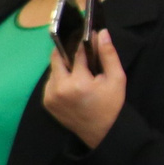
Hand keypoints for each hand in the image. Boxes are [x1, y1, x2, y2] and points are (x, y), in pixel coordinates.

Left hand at [42, 27, 126, 148]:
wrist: (102, 132)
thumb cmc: (111, 104)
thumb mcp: (117, 78)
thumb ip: (108, 54)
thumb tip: (101, 32)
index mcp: (78, 82)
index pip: (76, 52)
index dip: (82, 43)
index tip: (86, 36)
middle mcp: (60, 88)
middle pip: (57, 58)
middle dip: (68, 53)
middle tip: (79, 54)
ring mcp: (50, 96)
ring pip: (53, 70)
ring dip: (63, 67)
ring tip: (79, 72)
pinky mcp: (46, 102)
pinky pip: (50, 82)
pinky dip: (59, 79)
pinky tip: (72, 84)